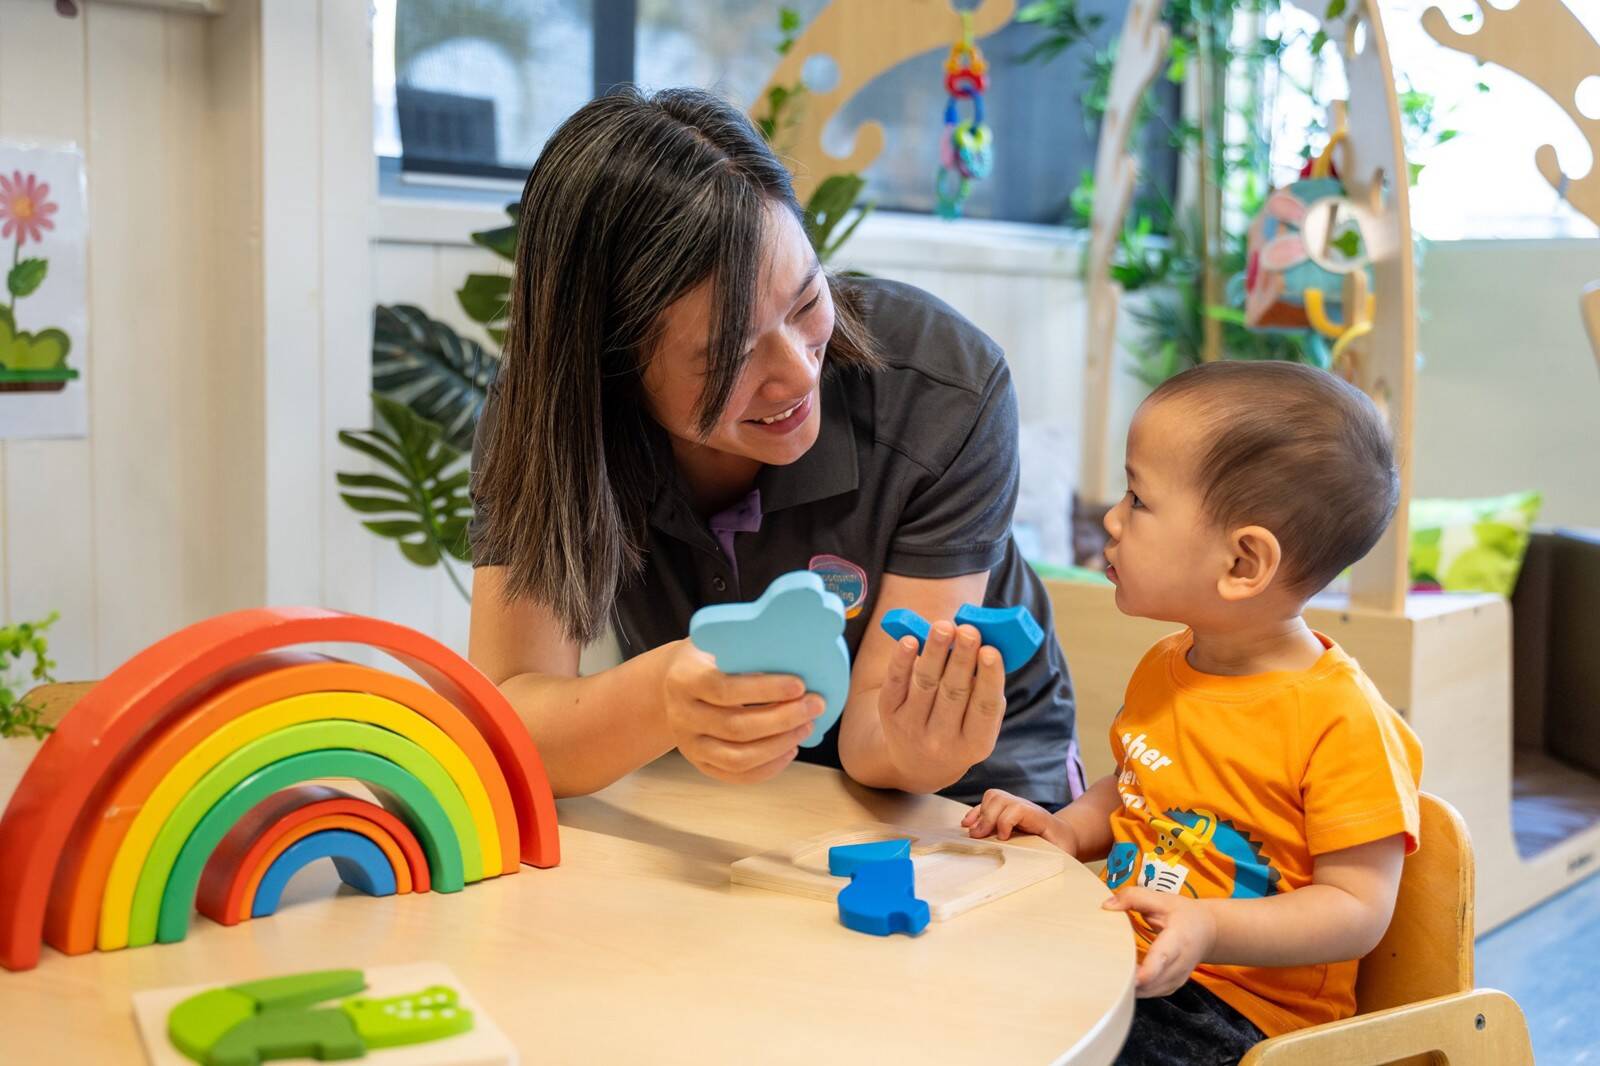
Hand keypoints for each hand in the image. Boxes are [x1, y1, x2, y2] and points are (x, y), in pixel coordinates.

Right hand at [662, 640, 822, 784]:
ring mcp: (689, 744)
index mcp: (684, 680)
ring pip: (738, 757)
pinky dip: (769, 767)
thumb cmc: (708, 659)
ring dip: (779, 744)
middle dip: (783, 719)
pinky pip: (737, 775)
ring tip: (807, 726)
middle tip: (815, 705)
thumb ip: (745, 651)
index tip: (800, 685)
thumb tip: (796, 654)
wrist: (672, 684)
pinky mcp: (700, 763)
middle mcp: (682, 716)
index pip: (725, 689)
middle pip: (735, 727)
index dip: (765, 690)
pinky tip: (791, 749)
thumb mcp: (718, 644)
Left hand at [878, 622, 1005, 791]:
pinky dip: (901, 661)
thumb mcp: (981, 722)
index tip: (991, 651)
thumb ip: (987, 688)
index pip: (984, 708)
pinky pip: (895, 684)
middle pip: (953, 694)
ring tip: (943, 627)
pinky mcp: (889, 715)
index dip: (989, 679)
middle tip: (968, 631)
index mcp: (976, 743)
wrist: (920, 762)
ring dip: (934, 653)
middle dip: (961, 660)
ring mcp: (913, 730)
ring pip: (925, 684)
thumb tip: (987, 642)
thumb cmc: (961, 727)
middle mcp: (943, 741)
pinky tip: (910, 640)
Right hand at [961, 789, 1075, 853]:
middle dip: (987, 817)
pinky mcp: (1005, 810)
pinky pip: (987, 803)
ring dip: (980, 813)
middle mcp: (1025, 807)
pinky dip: (976, 812)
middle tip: (979, 837)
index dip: (1005, 820)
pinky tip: (968, 825)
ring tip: (972, 832)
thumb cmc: (1062, 846)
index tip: (1003, 838)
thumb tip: (1041, 869)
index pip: (1018, 808)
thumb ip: (1054, 857)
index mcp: (1039, 817)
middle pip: (1001, 799)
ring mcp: (1014, 806)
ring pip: (993, 797)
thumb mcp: (1063, 853)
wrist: (1064, 834)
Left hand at [1103, 887, 1217, 997]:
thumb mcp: (1161, 899)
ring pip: (1149, 991)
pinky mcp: (1171, 986)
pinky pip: (1150, 992)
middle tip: (1104, 972)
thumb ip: (1133, 897)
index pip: (1162, 959)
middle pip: (1152, 981)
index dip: (1145, 972)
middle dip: (1127, 979)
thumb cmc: (1185, 915)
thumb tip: (1107, 906)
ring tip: (1110, 973)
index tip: (1128, 976)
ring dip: (1129, 986)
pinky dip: (1136, 988)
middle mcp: (1179, 964)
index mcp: (1177, 939)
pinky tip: (1122, 977)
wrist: (1209, 932)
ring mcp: (1177, 979)